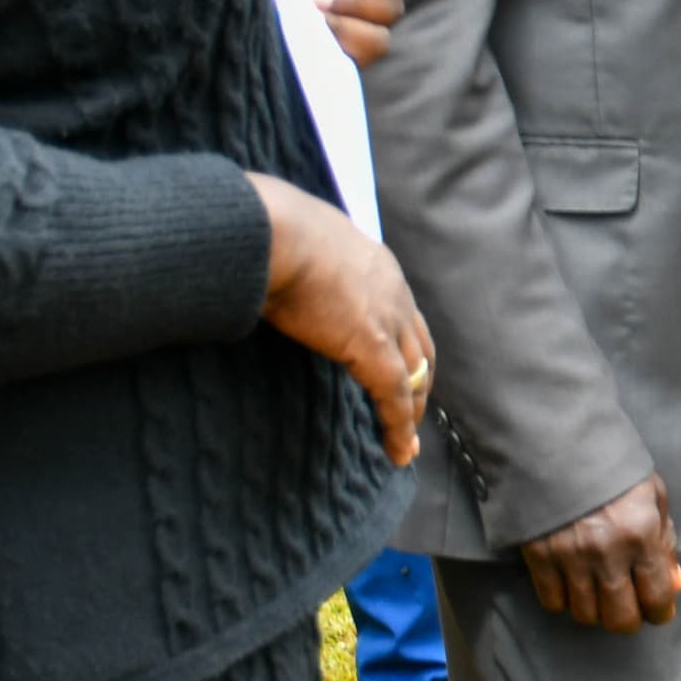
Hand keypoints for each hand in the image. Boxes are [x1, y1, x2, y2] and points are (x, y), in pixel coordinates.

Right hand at [249, 172, 429, 464]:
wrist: (272, 230)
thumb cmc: (267, 232)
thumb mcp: (295, 245)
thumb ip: (294, 264)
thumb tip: (261, 270)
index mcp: (376, 266)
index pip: (402, 314)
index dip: (404, 345)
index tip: (401, 369)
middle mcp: (394, 292)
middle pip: (419, 347)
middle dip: (419, 381)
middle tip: (412, 412)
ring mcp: (387, 319)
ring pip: (414, 375)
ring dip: (411, 410)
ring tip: (405, 442)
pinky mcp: (372, 345)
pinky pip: (394, 394)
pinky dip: (398, 425)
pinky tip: (398, 450)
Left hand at [294, 0, 421, 66]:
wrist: (213, 10)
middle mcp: (352, 5)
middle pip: (391, 5)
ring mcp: (344, 38)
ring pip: (379, 38)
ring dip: (347, 25)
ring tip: (308, 18)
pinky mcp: (333, 64)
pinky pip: (357, 60)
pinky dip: (338, 45)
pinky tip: (309, 38)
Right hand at [521, 475, 680, 633]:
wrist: (558, 445)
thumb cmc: (613, 470)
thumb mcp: (653, 496)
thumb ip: (665, 543)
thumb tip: (675, 584)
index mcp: (642, 535)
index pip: (656, 597)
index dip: (660, 612)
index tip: (658, 611)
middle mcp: (607, 553)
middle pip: (619, 619)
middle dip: (629, 620)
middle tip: (630, 608)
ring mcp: (570, 558)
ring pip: (585, 615)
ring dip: (596, 611)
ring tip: (600, 593)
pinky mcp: (539, 557)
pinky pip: (553, 601)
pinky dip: (564, 602)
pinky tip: (572, 586)